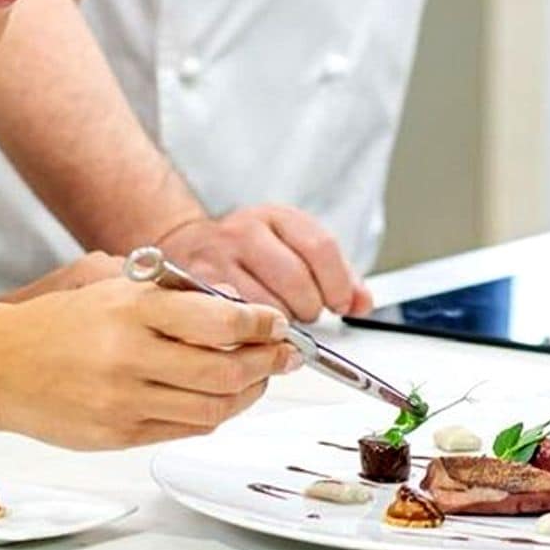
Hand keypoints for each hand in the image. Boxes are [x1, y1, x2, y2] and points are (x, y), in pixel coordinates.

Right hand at [0, 259, 299, 449]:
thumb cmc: (55, 322)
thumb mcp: (109, 286)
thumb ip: (168, 296)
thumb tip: (235, 310)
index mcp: (129, 309)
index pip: (219, 321)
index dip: (261, 325)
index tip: (277, 324)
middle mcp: (128, 356)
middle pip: (226, 371)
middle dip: (267, 364)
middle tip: (283, 355)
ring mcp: (123, 401)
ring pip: (212, 408)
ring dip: (246, 394)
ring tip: (256, 379)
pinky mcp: (117, 435)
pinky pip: (184, 429)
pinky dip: (212, 414)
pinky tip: (217, 399)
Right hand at [157, 206, 372, 322]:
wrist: (187, 244)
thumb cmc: (247, 251)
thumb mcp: (293, 246)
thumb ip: (335, 274)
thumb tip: (362, 303)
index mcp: (276, 217)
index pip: (320, 247)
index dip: (337, 284)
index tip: (340, 303)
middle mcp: (244, 231)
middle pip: (295, 279)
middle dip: (309, 307)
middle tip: (305, 313)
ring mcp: (217, 258)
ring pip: (265, 305)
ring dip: (280, 324)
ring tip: (278, 321)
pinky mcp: (197, 286)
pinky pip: (235, 319)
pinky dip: (251, 333)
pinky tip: (255, 331)